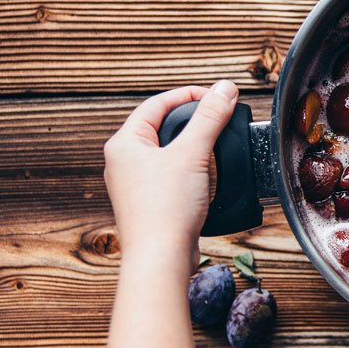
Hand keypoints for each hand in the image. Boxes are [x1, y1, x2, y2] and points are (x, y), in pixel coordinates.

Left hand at [103, 81, 238, 260]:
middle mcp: (123, 162)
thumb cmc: (164, 209)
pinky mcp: (151, 204)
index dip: (189, 95)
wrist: (160, 258)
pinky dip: (191, 169)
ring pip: (167, 152)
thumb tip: (224, 89)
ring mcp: (135, 185)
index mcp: (123, 144)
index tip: (216, 97)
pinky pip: (171, 175)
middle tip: (218, 118)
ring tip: (215, 145)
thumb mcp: (192, 154)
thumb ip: (210, 117)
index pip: (156, 103)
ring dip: (192, 146)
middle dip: (192, 120)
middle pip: (161, 126)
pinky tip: (206, 176)